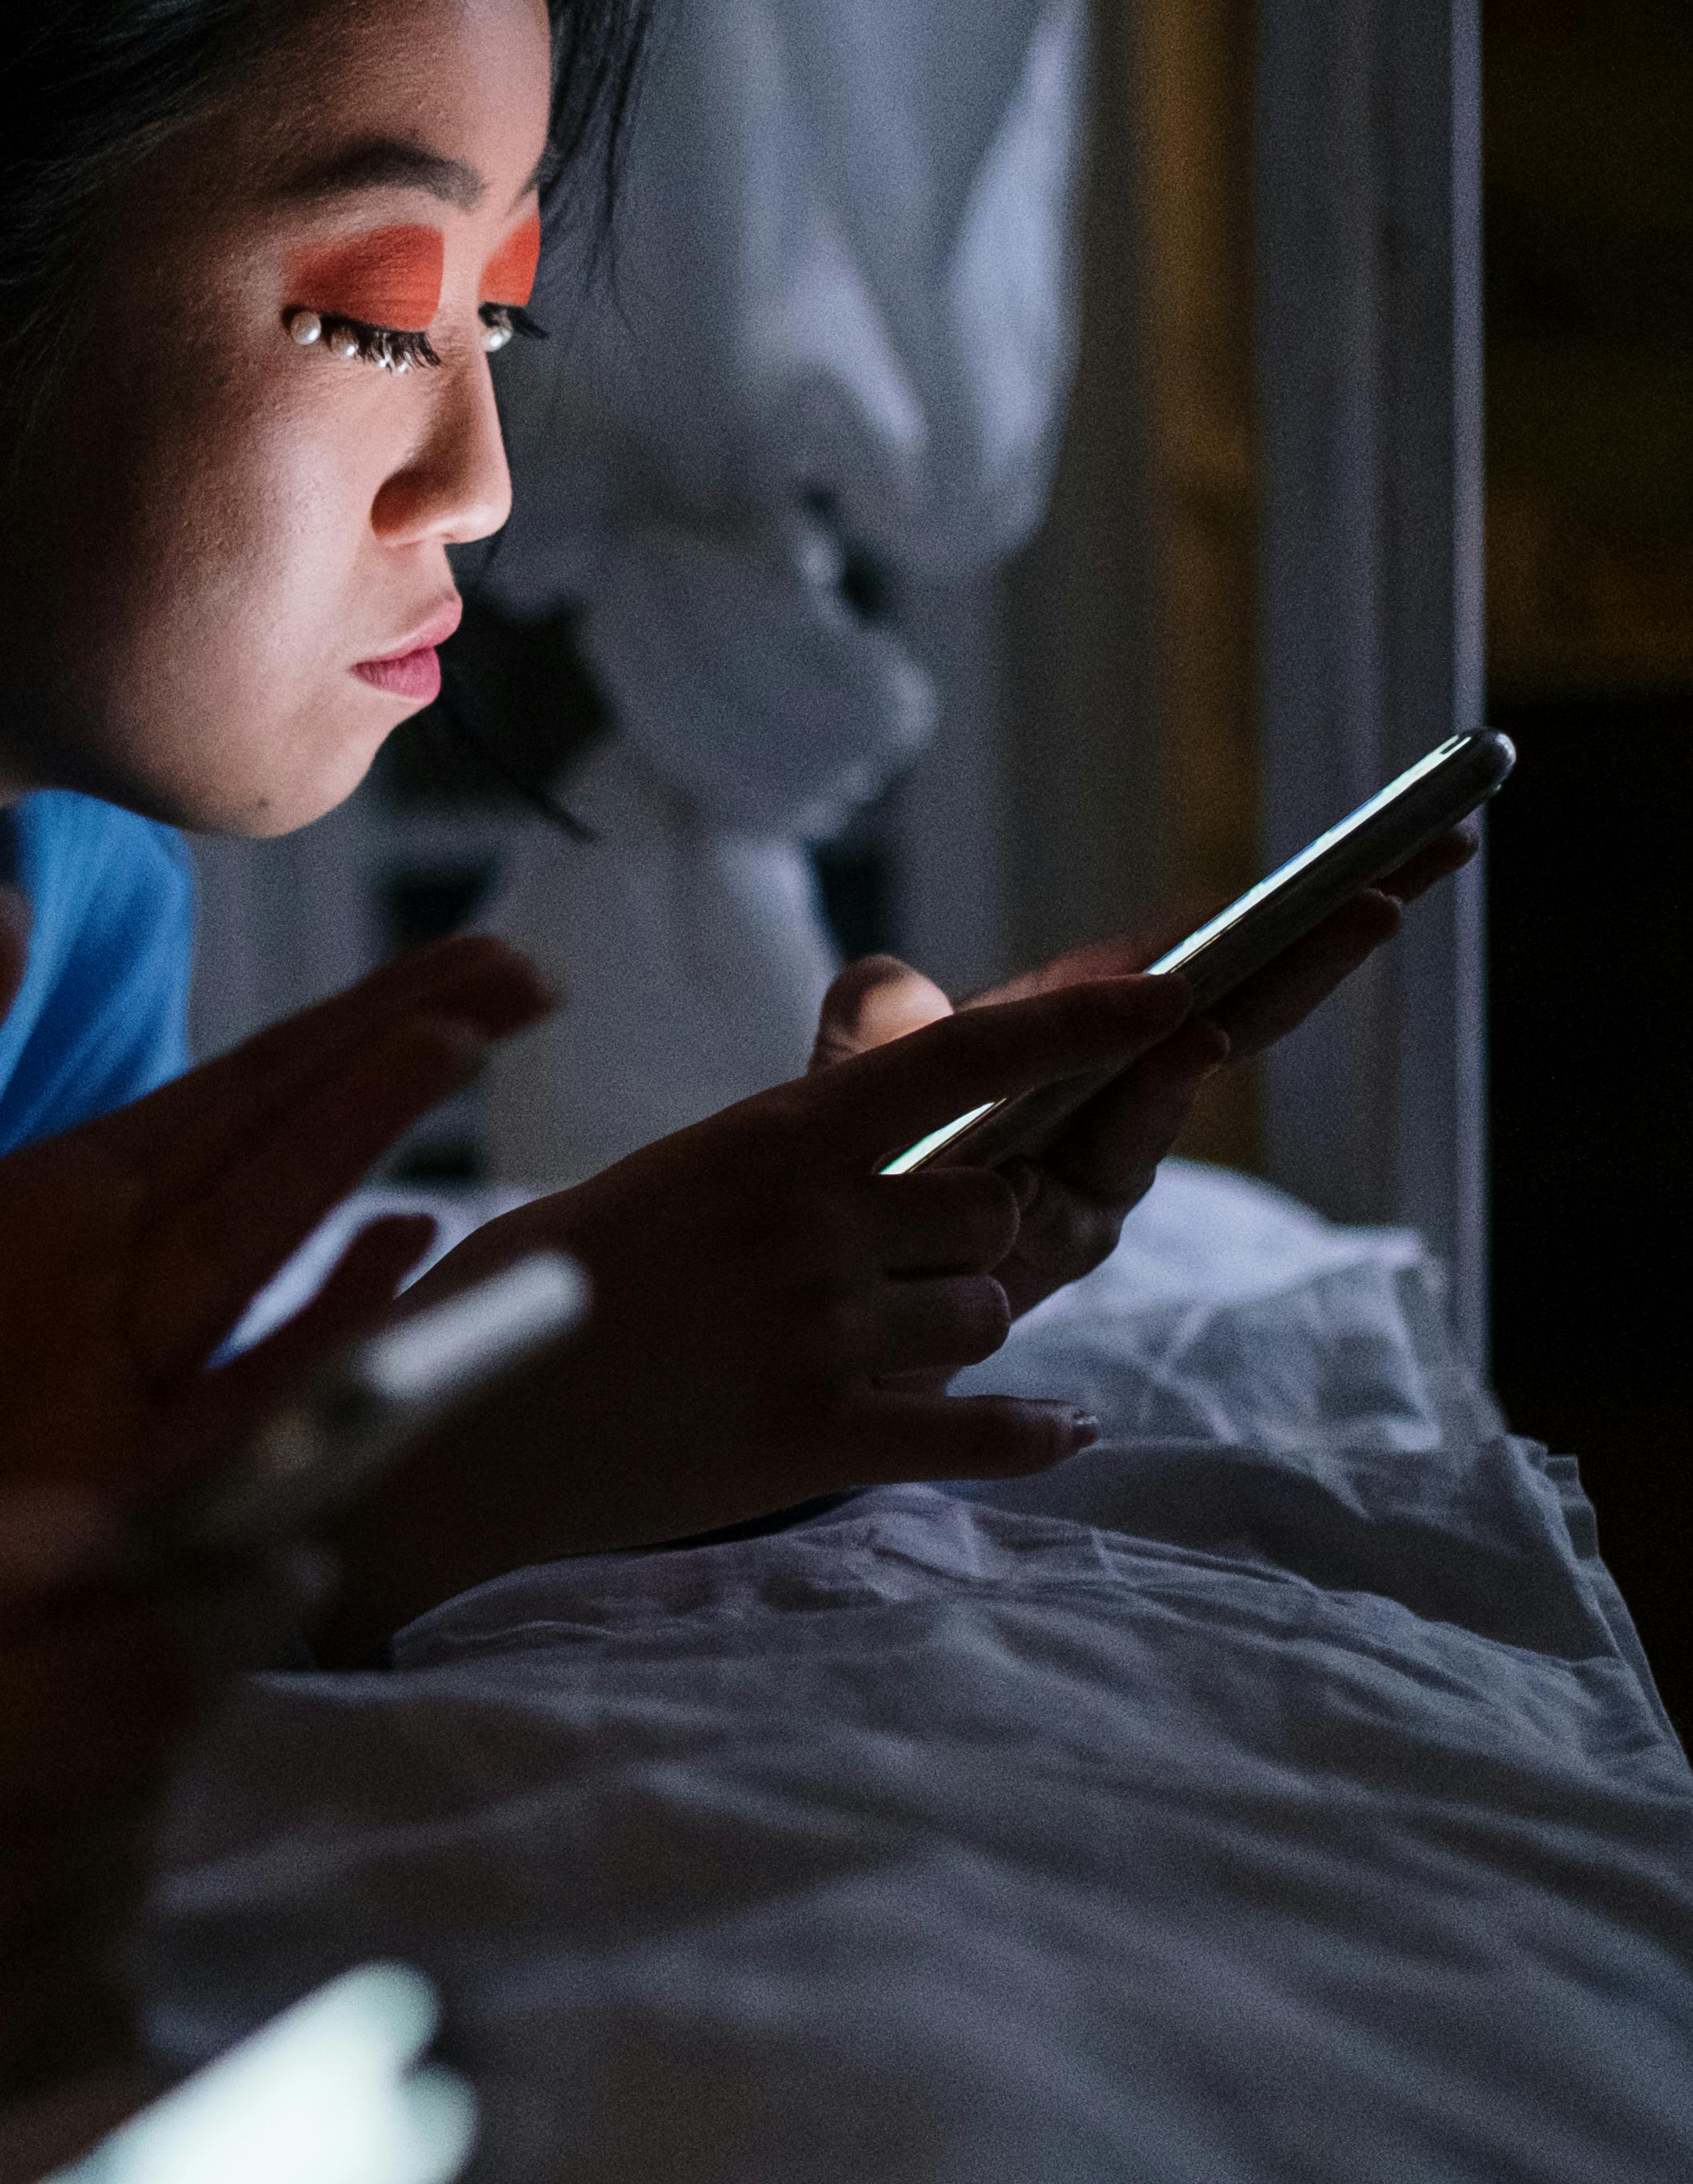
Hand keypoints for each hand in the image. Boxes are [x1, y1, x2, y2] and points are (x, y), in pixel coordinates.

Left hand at [0, 890, 553, 1544]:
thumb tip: (4, 902)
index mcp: (52, 1214)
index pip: (229, 1096)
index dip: (341, 1025)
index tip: (457, 956)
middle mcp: (118, 1297)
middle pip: (283, 1150)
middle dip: (396, 1057)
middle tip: (521, 970)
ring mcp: (129, 1397)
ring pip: (276, 1250)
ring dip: (362, 1152)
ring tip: (456, 1050)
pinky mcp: (113, 1498)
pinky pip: (242, 1404)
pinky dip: (325, 1332)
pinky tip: (398, 1253)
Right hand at [0, 1487, 299, 2183]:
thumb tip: (97, 1531)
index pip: (122, 1697)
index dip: (220, 1614)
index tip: (270, 1558)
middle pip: (134, 1787)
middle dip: (127, 1701)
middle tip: (51, 1660)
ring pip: (117, 1890)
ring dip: (88, 1816)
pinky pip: (79, 1995)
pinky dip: (52, 1927)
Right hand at [319, 971, 1194, 1623]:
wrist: (449, 1438)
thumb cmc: (523, 1302)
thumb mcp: (649, 1184)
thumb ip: (770, 1151)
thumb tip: (858, 1116)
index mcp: (766, 1140)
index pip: (961, 1058)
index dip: (1082, 1026)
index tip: (1177, 997)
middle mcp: (806, 1224)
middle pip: (993, 1212)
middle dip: (969, 1244)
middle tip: (894, 1274)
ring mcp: (815, 1333)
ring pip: (987, 1318)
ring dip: (957, 1337)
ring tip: (869, 1355)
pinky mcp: (812, 1439)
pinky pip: (979, 1433)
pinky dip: (1033, 1436)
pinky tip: (1065, 1432)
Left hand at [817, 824, 1473, 1315]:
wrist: (787, 1331)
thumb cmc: (836, 1205)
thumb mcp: (848, 1097)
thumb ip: (877, 1032)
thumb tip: (887, 975)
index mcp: (1064, 1047)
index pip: (1186, 961)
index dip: (1271, 912)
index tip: (1374, 853)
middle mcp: (1098, 1108)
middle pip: (1225, 1013)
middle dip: (1311, 950)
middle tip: (1398, 880)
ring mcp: (1093, 1176)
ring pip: (1185, 1078)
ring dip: (1251, 1002)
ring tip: (1321, 925)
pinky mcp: (1067, 1243)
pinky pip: (1122, 1157)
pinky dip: (1157, 1096)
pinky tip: (1191, 1042)